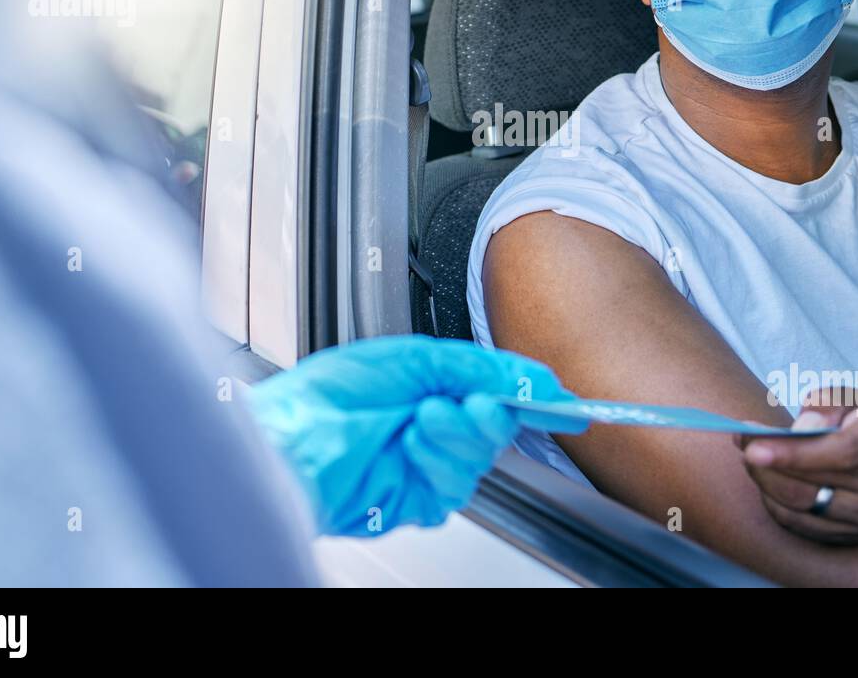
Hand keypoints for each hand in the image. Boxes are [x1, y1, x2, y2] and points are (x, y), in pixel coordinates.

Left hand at [246, 335, 580, 536]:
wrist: (295, 441)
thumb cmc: (331, 394)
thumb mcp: (414, 359)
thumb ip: (478, 367)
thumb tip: (528, 379)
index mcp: (432, 383)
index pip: (497, 389)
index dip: (532, 394)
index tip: (562, 399)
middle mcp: (433, 422)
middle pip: (497, 425)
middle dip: (488, 412)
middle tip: (472, 403)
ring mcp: (426, 462)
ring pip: (480, 456)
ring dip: (455, 433)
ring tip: (420, 418)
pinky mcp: (418, 498)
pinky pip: (456, 485)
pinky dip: (436, 462)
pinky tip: (408, 447)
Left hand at [738, 390, 857, 543]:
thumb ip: (828, 401)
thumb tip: (795, 427)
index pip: (843, 452)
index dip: (795, 452)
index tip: (754, 446)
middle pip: (817, 483)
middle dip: (769, 463)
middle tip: (742, 439)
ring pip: (807, 508)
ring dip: (768, 483)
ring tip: (752, 456)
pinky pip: (808, 527)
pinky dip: (779, 505)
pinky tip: (769, 481)